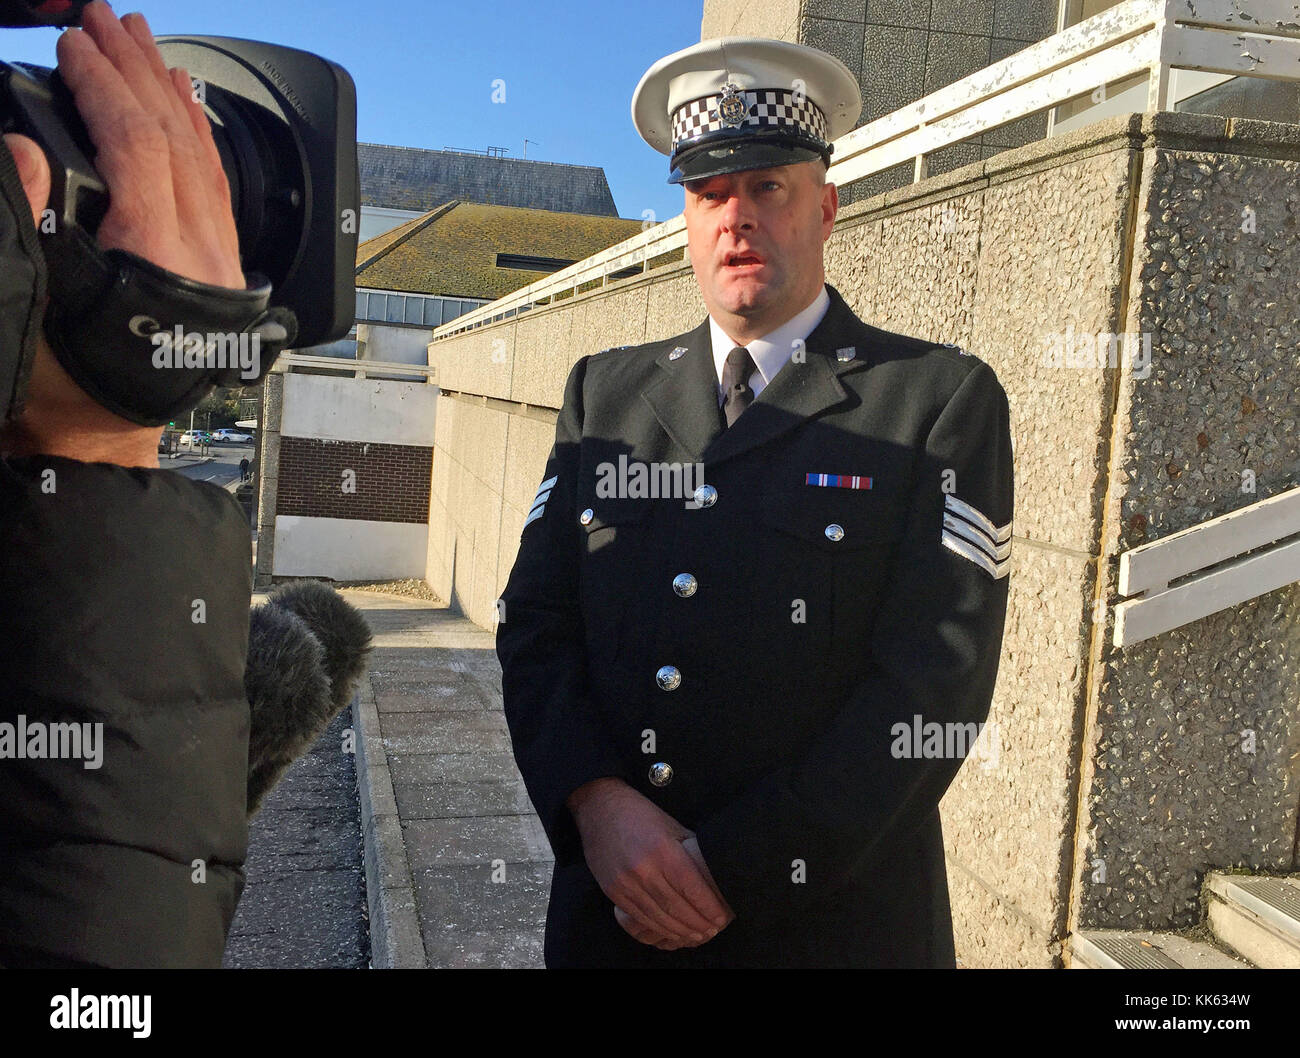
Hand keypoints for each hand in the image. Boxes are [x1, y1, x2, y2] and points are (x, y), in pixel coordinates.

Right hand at [0, 3, 243, 466]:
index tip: (75, 41)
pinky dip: (197, 138)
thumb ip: (29, 214)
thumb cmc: (59, 379)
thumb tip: (28, 146)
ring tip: (144, 43)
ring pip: (204, 159)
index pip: (140, 146)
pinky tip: (182, 106)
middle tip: (107, 17)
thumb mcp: (30, 293)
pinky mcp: (221, 272)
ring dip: (171, 94)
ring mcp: (220, 265)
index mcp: (162, 258)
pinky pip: (216, 188)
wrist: (97, 437)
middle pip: (178, 141)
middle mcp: (205, 257)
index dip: (104, 85)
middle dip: (138, 71)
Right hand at [567, 777, 731, 947]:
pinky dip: (659, 928)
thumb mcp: (673, 827)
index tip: (721, 917)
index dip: (708, 906)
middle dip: (698, 923)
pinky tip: (672, 932)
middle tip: (713, 931)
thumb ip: (690, 854)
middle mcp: (643, 869)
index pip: (691, 886)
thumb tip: (713, 879)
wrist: (599, 810)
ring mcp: (626, 883)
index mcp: (662, 849)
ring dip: (680, 931)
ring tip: (697, 937)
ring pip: (658, 917)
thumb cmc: (641, 815)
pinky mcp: (614, 892)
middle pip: (676, 906)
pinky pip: (640, 917)